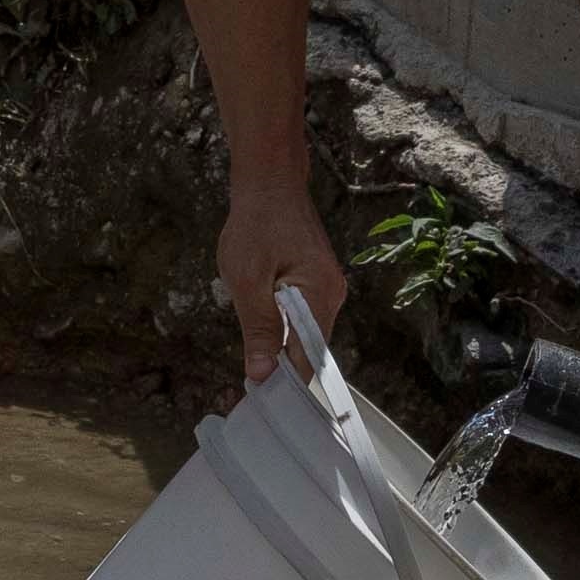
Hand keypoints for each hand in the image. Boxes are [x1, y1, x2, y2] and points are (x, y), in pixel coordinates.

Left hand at [215, 176, 344, 384]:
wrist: (270, 181)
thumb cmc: (256, 223)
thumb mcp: (246, 279)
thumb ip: (258, 328)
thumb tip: (262, 374)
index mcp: (319, 295)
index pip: (308, 358)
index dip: (284, 382)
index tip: (259, 397)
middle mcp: (332, 295)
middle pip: (310, 348)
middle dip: (281, 365)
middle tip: (248, 379)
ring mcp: (328, 287)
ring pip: (305, 333)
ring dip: (280, 343)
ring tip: (253, 353)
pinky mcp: (318, 280)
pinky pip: (303, 315)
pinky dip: (284, 326)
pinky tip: (263, 323)